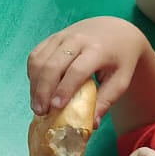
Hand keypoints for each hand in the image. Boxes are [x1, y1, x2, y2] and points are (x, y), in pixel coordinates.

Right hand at [27, 16, 150, 120]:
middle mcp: (77, 39)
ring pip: (40, 60)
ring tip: (36, 105)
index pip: (77, 70)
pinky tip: (36, 88)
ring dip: (34, 84)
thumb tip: (91, 125)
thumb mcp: (121, 79)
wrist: (115, 30)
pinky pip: (36, 55)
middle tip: (40, 111)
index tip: (56, 107)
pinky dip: (33, 73)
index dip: (65, 89)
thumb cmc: (119, 59)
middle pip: (53, 65)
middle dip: (43, 90)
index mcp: (98, 49)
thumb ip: (106, 100)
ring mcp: (62, 36)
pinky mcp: (52, 37)